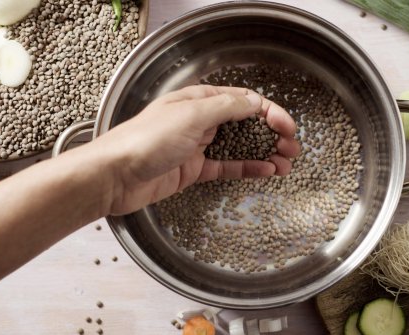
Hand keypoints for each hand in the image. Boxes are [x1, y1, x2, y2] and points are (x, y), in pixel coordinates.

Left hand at [92, 85, 299, 214]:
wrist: (115, 175)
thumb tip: (255, 102)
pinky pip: (227, 166)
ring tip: (287, 164)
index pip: (243, 101)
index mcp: (199, 99)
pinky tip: (267, 172)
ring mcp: (198, 145)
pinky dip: (248, 168)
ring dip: (265, 153)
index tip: (288, 127)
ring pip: (240, 146)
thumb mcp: (191, 115)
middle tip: (293, 148)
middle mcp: (201, 119)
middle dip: (272, 134)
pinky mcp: (194, 169)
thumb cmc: (146, 139)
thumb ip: (226, 108)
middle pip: (245, 123)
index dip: (269, 112)